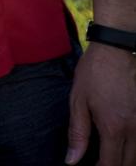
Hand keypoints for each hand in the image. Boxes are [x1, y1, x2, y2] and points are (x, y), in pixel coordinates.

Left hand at [66, 43, 135, 164]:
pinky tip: (125, 142)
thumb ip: (78, 133)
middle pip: (128, 163)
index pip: (111, 165)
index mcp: (113, 128)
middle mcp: (133, 128)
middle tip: (102, 161)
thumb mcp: (78, 100)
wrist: (115, 48)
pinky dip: (135, 147)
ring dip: (127, 159)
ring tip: (112, 154)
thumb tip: (72, 160)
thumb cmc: (95, 72)